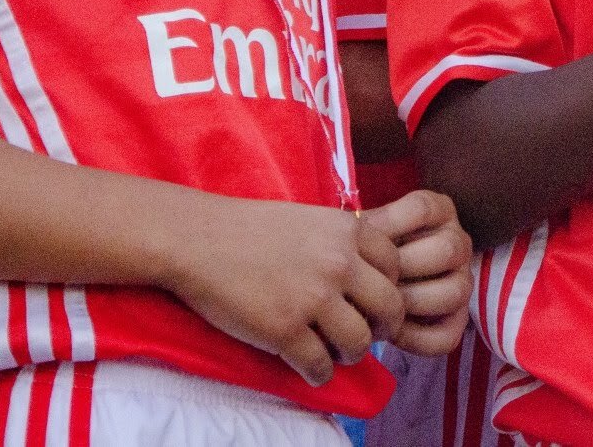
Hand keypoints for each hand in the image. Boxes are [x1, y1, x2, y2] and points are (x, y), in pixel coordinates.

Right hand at [164, 195, 402, 387]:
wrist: (197, 240)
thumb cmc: (250, 229)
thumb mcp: (312, 219)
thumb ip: (343, 242)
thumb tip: (370, 277)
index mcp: (349, 231)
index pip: (395, 267)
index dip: (387, 287)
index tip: (372, 301)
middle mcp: (339, 263)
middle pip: (390, 307)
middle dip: (382, 327)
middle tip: (366, 334)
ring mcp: (313, 298)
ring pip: (359, 343)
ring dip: (351, 354)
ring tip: (336, 353)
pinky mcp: (285, 330)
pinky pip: (320, 365)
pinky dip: (319, 373)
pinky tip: (310, 368)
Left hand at [363, 190, 473, 356]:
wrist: (368, 287)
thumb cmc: (366, 253)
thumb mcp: (365, 233)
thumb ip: (362, 232)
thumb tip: (349, 244)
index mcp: (439, 212)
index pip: (422, 209)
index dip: (388, 225)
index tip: (361, 239)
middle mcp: (458, 243)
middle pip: (447, 250)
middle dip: (403, 267)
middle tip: (372, 279)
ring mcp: (463, 280)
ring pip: (455, 292)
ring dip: (412, 303)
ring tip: (380, 307)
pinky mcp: (457, 320)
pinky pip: (447, 335)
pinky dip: (416, 338)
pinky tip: (390, 333)